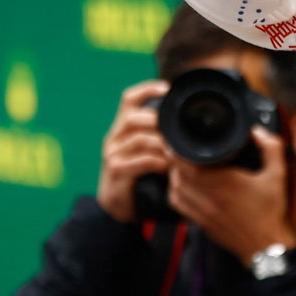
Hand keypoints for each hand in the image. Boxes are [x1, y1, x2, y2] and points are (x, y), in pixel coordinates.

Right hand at [96, 80, 172, 221]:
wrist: (116, 208)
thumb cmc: (136, 178)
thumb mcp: (143, 153)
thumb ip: (157, 138)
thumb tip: (183, 125)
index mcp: (121, 129)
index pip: (128, 99)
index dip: (146, 89)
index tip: (167, 88)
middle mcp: (113, 138)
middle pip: (133, 117)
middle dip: (157, 120)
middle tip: (176, 130)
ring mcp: (112, 155)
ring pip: (139, 138)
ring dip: (162, 144)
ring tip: (178, 151)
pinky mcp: (117, 171)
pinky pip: (142, 161)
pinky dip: (159, 162)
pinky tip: (169, 167)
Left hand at [167, 127, 295, 262]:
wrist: (267, 247)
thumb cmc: (271, 213)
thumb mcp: (278, 175)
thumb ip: (270, 148)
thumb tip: (257, 131)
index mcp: (223, 182)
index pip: (185, 163)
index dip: (177, 149)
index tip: (178, 140)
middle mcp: (208, 197)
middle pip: (176, 174)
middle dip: (174, 160)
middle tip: (180, 149)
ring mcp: (202, 212)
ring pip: (174, 189)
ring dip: (173, 176)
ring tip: (180, 166)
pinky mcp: (200, 223)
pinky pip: (178, 205)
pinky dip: (175, 193)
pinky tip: (183, 187)